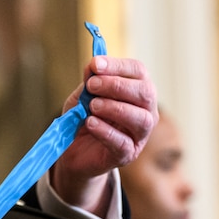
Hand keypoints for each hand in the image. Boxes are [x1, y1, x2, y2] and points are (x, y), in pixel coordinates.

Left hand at [49, 56, 157, 213]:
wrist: (73, 150)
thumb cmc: (84, 118)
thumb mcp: (83, 95)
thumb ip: (90, 80)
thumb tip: (94, 65)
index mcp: (137, 90)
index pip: (139, 71)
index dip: (118, 65)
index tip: (95, 64)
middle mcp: (145, 111)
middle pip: (145, 93)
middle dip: (117, 86)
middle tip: (92, 85)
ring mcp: (139, 134)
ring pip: (141, 119)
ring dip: (115, 108)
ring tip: (92, 106)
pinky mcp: (128, 154)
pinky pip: (123, 143)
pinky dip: (106, 131)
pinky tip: (90, 123)